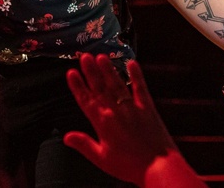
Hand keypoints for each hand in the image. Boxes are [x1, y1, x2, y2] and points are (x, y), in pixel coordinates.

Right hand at [63, 54, 177, 185]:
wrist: (158, 167)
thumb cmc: (129, 166)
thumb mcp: (102, 159)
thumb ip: (84, 144)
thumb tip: (65, 136)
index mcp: (103, 123)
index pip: (86, 100)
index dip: (78, 86)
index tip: (70, 72)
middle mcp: (116, 112)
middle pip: (100, 88)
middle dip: (91, 71)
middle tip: (84, 56)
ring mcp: (132, 107)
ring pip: (117, 84)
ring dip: (108, 70)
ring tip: (101, 56)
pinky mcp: (148, 107)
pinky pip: (140, 88)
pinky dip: (136, 75)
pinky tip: (132, 63)